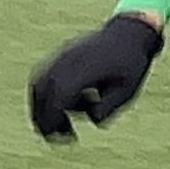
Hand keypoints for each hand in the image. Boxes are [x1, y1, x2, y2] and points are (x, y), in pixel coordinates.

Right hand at [28, 13, 164, 141]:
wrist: (128, 31)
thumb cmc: (131, 64)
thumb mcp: (127, 91)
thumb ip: (108, 108)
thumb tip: (92, 119)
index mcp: (83, 70)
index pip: (58, 98)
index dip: (56, 121)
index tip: (67, 138)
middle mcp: (67, 62)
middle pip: (42, 93)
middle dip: (44, 118)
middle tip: (57, 137)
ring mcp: (61, 56)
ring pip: (38, 84)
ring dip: (42, 107)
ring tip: (58, 125)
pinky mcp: (60, 55)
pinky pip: (42, 76)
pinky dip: (44, 94)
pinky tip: (58, 108)